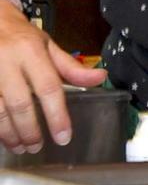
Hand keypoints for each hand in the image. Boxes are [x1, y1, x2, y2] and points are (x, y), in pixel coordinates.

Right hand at [0, 0, 104, 152]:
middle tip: (38, 147)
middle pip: (20, 104)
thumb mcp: (47, 46)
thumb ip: (70, 67)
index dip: (57, 115)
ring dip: (9, 134)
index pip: (48, 87)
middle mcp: (6, 62)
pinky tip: (4, 137)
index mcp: (30, 50)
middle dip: (30, 130)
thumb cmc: (20, 37)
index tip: (63, 137)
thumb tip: (100, 77)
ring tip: (21, 147)